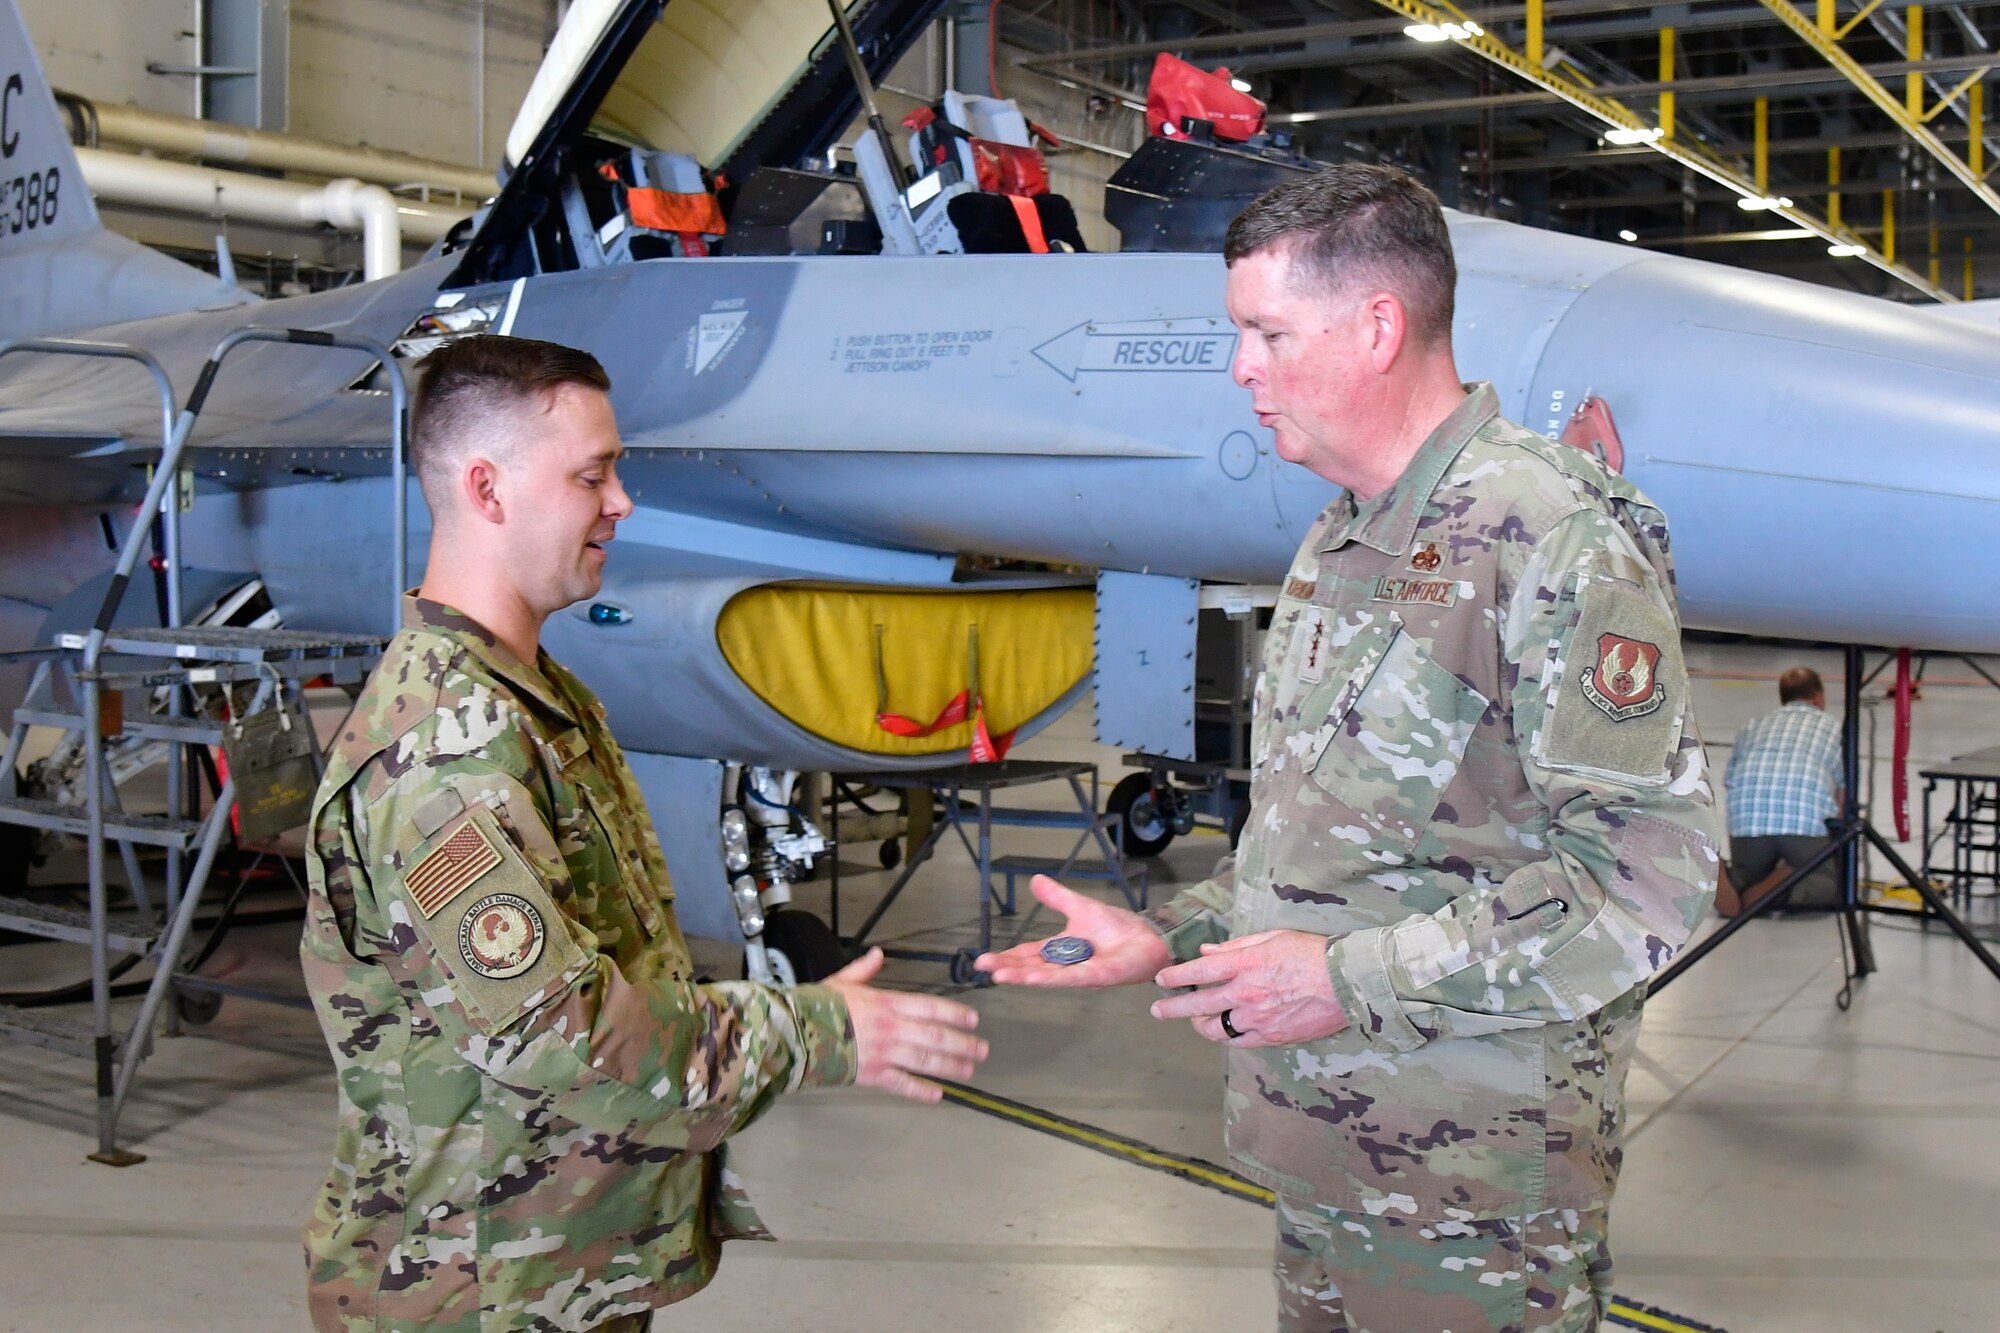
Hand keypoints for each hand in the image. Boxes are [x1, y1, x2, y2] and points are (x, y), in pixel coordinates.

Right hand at [824, 947, 988, 1101]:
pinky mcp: (872, 1075)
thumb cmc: (817, 1005)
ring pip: (925, 1060)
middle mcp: (891, 1028)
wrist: (794, 1032)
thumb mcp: (842, 981)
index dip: (955, 1014)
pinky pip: (902, 1084)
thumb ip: (865, 970)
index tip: (973, 1020)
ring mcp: (884, 1053)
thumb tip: (879, 954)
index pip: (930, 1008)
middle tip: (982, 1050)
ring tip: (969, 1070)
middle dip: (962, 1044)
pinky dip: (921, 1090)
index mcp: (886, 1003)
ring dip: (951, 1066)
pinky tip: (939, 1095)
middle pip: (935, 1036)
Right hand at [975, 875, 1169, 987]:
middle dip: (1007, 968)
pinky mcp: (1098, 976)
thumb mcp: (1080, 907)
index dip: (1007, 957)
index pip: (1028, 954)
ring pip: (1046, 976)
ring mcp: (1081, 973)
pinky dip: (1051, 978)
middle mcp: (1066, 965)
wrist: (1149, 937)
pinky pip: (1071, 978)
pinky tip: (1033, 979)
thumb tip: (1035, 880)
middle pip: (1032, 968)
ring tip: (1000, 975)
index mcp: (1060, 950)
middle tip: (982, 968)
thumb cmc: (1118, 927)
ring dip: (1023, 976)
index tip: (984, 961)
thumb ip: (1057, 897)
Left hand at [1149, 929, 1348, 1046]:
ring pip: (1215, 1029)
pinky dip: (1227, 1037)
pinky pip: (1239, 1042)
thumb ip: (1236, 947)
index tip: (1161, 980)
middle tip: (1158, 1011)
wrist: (1346, 981)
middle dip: (1172, 1009)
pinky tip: (1224, 1032)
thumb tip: (1208, 950)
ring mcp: (1257, 1019)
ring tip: (1195, 1020)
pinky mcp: (1272, 1037)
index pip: (1199, 971)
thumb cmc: (1311, 953)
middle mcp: (1245, 993)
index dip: (1175, 977)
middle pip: (1198, 1005)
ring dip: (1200, 1025)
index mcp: (1244, 964)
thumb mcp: (1271, 939)